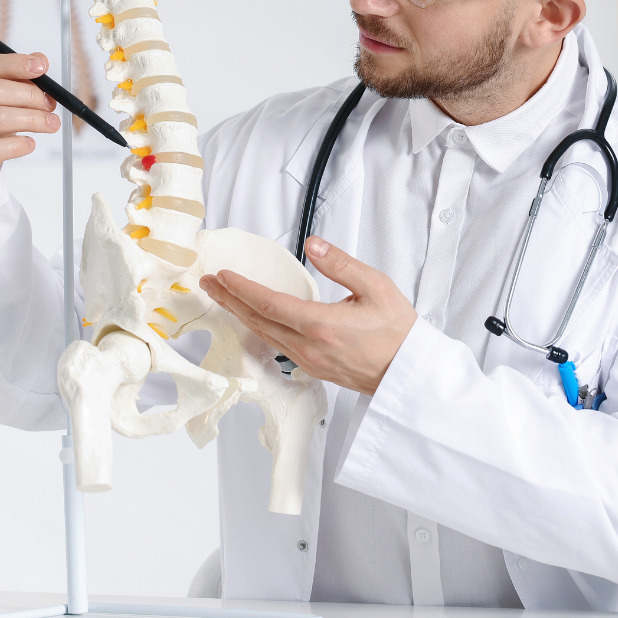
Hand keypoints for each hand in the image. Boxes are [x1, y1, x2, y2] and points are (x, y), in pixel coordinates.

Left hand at [199, 237, 417, 394]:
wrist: (410, 373)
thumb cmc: (398, 331)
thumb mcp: (376, 287)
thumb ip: (341, 264)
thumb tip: (312, 245)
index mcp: (322, 325)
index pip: (269, 304)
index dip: (242, 289)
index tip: (223, 275)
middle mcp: (310, 347)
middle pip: (258, 321)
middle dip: (230, 301)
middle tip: (208, 283)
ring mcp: (309, 362)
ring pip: (265, 336)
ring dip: (241, 315)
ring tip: (224, 298)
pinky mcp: (314, 369)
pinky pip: (277, 347)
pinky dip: (259, 329)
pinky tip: (254, 320)